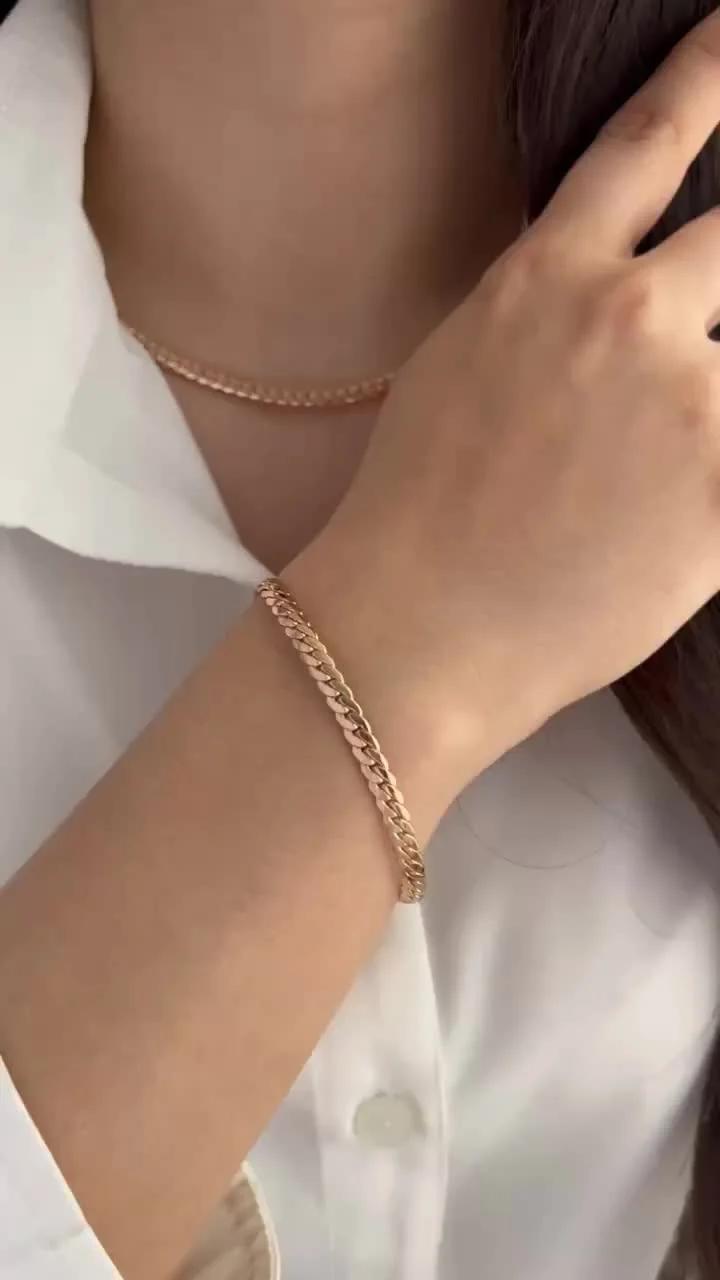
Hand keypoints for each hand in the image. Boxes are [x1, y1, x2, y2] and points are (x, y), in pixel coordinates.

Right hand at [288, 9, 719, 797]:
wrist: (418, 631)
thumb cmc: (415, 512)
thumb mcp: (461, 371)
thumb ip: (546, 315)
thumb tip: (606, 294)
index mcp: (548, 282)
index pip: (647, 143)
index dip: (706, 76)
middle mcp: (630, 320)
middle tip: (710, 304)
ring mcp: (693, 405)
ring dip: (712, 394)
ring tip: (649, 460)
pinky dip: (718, 473)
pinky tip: (676, 512)